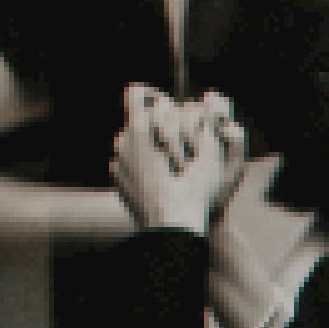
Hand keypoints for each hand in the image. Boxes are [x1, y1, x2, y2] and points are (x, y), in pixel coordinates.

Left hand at [110, 83, 240, 234]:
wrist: (173, 234)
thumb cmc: (195, 196)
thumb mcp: (211, 158)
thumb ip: (209, 126)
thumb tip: (209, 100)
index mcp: (141, 131)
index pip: (138, 93)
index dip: (156, 96)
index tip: (170, 106)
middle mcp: (123, 143)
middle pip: (136, 118)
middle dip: (155, 124)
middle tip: (176, 139)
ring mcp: (118, 164)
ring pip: (131, 142)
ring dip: (150, 146)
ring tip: (172, 164)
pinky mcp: (118, 182)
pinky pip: (129, 164)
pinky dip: (143, 167)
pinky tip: (162, 182)